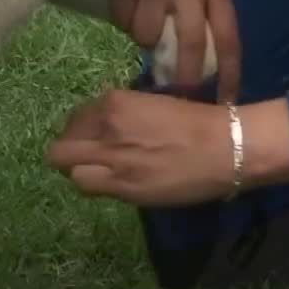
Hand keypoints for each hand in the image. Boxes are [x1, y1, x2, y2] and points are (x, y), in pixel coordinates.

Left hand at [46, 90, 288, 206]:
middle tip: (89, 157)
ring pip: (67, 167)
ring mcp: (111, 158)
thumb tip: (106, 125)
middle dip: (70, 150)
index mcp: (115, 102)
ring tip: (98, 172)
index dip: (82, 130)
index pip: (76, 118)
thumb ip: (123, 114)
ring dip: (78, 169)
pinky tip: (111, 184)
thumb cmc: (198, 122)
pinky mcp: (123, 185)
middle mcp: (105, 127)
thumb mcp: (152, 105)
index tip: (95, 138)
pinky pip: (86, 185)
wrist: (226, 147)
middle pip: (61, 145)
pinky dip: (93, 185)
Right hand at [101, 0, 240, 100]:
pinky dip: (124, 19)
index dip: (228, 72)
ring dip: (144, 37)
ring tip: (143, 19)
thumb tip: (199, 44)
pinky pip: (122, 19)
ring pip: (147, 36)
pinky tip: (126, 0)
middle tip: (176, 93)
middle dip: (183, 77)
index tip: (226, 101)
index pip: (227, 35)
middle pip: (188, 46)